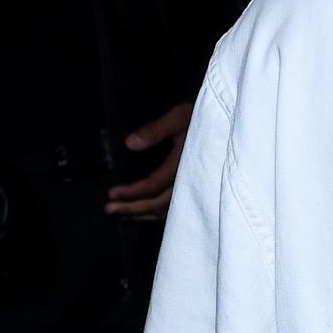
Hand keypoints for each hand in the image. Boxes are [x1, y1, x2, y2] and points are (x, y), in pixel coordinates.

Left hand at [105, 102, 192, 221]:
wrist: (223, 124)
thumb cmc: (198, 118)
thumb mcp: (178, 117)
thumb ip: (155, 130)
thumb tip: (129, 144)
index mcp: (184, 163)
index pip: (155, 184)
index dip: (132, 192)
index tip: (112, 193)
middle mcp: (190, 180)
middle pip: (158, 202)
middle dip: (132, 208)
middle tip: (109, 209)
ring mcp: (194, 187)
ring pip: (166, 209)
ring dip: (142, 214)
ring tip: (121, 215)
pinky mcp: (194, 189)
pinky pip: (175, 209)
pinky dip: (156, 214)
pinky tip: (143, 214)